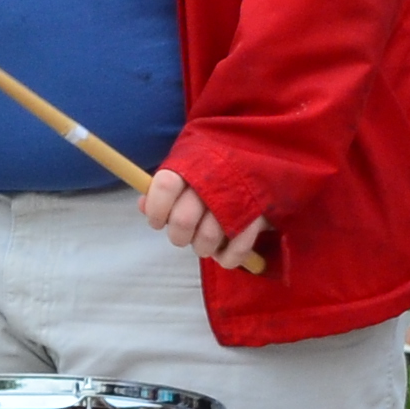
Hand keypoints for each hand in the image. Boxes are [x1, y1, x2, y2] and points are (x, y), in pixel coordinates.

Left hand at [140, 167, 270, 272]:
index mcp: (193, 163)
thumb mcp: (191, 163)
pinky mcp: (259, 216)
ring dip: (201, 248)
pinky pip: (236, 250)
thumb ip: (166, 185)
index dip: (155, 210)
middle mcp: (214, 180)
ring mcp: (237, 199)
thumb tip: (143, 206)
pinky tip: (223, 253)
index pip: (164, 187)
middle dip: (178, 236)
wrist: (266, 150)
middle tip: (181, 236)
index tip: (157, 220)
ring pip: (208, 240)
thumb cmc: (219, 162)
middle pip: (183, 221)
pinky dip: (226, 258)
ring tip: (203, 243)